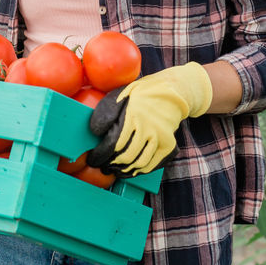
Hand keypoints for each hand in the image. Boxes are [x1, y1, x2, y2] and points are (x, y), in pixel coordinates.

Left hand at [86, 62, 211, 175]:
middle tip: (102, 166)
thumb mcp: (122, 94)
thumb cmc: (141, 94)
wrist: (171, 93)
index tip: (93, 159)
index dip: (101, 155)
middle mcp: (149, 127)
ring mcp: (160, 138)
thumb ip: (107, 112)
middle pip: (126, 156)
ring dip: (123, 170)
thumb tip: (95, 132)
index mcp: (134, 114)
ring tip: (113, 170)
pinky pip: (151, 165)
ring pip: (139, 163)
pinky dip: (138, 171)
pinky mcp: (169, 146)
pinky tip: (128, 169)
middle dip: (110, 165)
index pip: (114, 143)